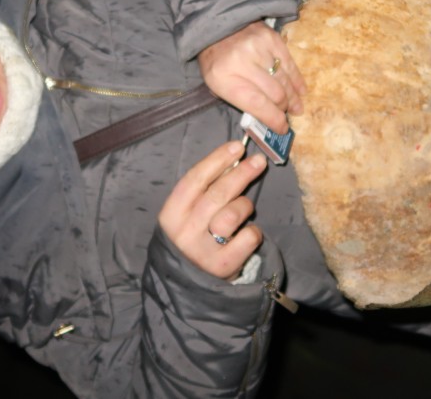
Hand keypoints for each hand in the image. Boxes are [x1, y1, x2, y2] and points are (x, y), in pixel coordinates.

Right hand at [158, 142, 266, 281]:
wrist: (188, 283)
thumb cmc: (193, 237)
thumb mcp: (187, 214)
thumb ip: (205, 189)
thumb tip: (233, 159)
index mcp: (171, 214)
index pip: (194, 179)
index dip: (217, 160)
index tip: (237, 147)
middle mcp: (184, 232)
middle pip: (217, 194)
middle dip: (241, 173)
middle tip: (259, 161)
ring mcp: (202, 251)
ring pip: (233, 215)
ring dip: (244, 206)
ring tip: (245, 209)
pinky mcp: (223, 267)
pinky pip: (248, 238)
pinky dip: (253, 232)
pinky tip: (246, 234)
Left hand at [197, 21, 306, 133]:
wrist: (215, 29)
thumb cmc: (216, 62)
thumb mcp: (217, 86)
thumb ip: (241, 102)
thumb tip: (269, 119)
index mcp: (224, 78)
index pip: (257, 104)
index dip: (273, 120)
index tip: (281, 129)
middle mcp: (243, 62)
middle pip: (275, 94)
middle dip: (283, 109)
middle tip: (287, 115)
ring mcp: (259, 48)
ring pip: (284, 80)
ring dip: (293, 97)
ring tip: (296, 107)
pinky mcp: (272, 38)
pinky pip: (290, 64)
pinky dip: (296, 80)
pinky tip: (300, 91)